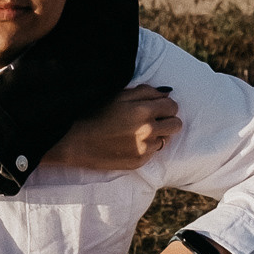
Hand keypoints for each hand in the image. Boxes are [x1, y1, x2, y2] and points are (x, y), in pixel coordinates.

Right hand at [47, 84, 182, 175]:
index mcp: (143, 110)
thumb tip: (166, 93)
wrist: (77, 141)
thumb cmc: (97, 113)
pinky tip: (131, 143)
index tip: (158, 107)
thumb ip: (145, 92)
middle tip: (154, 119)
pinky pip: (154, 152)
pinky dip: (147, 147)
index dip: (165, 105)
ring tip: (139, 132)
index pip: (172, 106)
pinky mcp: (140, 162)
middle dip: (168, 120)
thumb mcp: (119, 95)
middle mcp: (148, 130)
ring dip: (158, 134)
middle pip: (176, 124)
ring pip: (166, 139)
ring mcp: (145, 148)